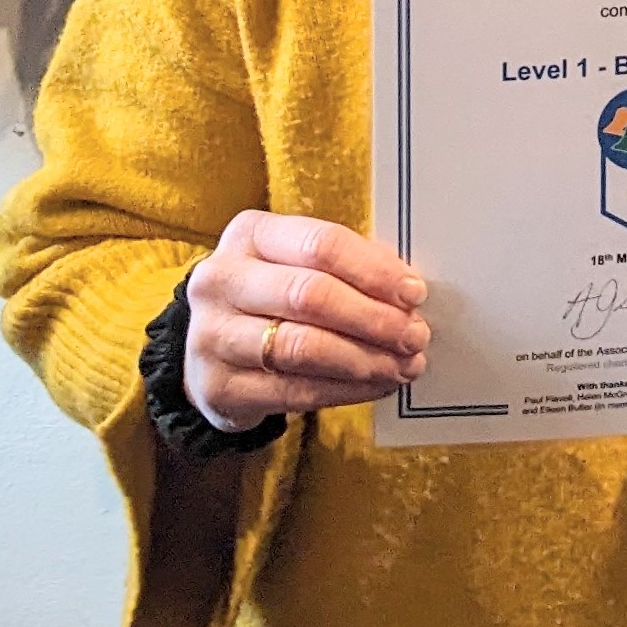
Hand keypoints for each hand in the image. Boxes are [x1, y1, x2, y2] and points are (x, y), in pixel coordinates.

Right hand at [184, 212, 430, 427]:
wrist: (212, 352)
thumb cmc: (274, 299)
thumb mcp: (301, 265)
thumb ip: (350, 266)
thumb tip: (407, 289)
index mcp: (250, 235)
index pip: (321, 244)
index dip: (374, 271)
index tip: (414, 294)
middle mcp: (221, 280)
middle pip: (311, 295)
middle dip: (375, 319)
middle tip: (414, 336)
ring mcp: (212, 335)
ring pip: (303, 347)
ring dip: (366, 359)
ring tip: (404, 365)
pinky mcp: (218, 387)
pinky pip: (295, 391)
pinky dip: (348, 390)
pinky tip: (377, 385)